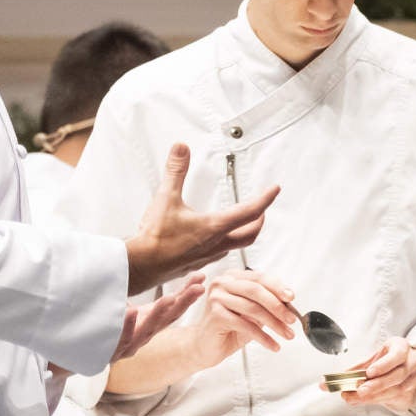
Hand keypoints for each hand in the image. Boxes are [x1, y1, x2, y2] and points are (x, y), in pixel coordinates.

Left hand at [111, 273, 204, 361]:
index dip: (189, 295)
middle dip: (184, 302)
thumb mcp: (141, 311)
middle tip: (198, 288)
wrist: (93, 350)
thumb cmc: (119, 328)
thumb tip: (174, 278)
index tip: (201, 280)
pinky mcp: (114, 349)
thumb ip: (155, 299)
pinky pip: (122, 337)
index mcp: (152, 324)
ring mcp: (131, 344)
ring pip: (149, 328)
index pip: (175, 309)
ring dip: (160, 312)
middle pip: (169, 318)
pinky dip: (129, 324)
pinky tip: (133, 310)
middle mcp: (146, 335)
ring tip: (170, 298)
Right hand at [124, 143, 278, 295]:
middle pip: (250, 234)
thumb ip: (176, 171)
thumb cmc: (154, 238)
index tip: (275, 189)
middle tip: (262, 209)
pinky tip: (213, 240)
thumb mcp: (166, 198)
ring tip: (240, 223)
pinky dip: (224, 244)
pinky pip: (218, 254)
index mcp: (214, 227)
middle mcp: (215, 244)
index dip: (265, 199)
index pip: (250, 212)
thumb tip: (181, 149)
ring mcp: (206, 257)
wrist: (140, 266)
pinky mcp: (195, 264)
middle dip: (259, 220)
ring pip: (235, 246)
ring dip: (242, 233)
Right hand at [191, 269, 297, 366]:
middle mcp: (222, 283)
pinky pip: (245, 325)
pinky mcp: (215, 315)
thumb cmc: (228, 328)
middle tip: (291, 319)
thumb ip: (266, 305)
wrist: (204, 346)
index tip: (291, 298)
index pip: (259, 278)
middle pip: (256, 290)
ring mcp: (216, 298)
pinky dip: (263, 337)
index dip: (278, 287)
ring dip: (274, 324)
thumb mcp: (251, 313)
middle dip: (278, 306)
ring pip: (253, 308)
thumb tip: (289, 304)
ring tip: (287, 334)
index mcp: (232, 277)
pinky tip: (272, 345)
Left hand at [325, 339, 415, 409]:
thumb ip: (358, 366)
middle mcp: (412, 363)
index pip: (397, 355)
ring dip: (374, 396)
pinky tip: (363, 400)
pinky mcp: (411, 393)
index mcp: (402, 347)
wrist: (408, 365)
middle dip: (377, 385)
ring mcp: (414, 379)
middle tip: (359, 390)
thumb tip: (336, 377)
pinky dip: (377, 400)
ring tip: (355, 398)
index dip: (384, 365)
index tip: (369, 372)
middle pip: (397, 376)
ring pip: (396, 390)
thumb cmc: (389, 358)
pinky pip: (394, 399)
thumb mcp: (375, 356)